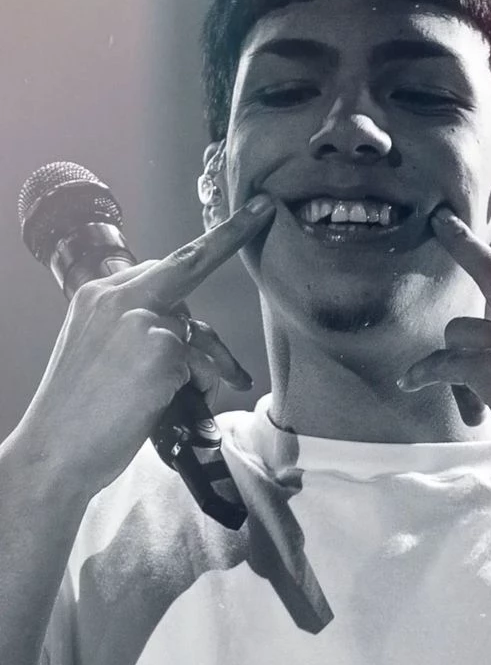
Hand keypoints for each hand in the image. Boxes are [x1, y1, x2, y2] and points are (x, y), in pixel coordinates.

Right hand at [17, 194, 274, 495]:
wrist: (54, 453)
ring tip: (218, 386)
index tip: (250, 212)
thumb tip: (192, 333)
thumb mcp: (102, 353)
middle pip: (187, 268)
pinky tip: (170, 406)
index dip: (212, 239)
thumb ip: (141, 328)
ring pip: (198, 332)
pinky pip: (201, 367)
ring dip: (213, 363)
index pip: (163, 263)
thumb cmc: (81, 412)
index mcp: (100, 294)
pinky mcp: (160, 351)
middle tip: (262, 213)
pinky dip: (198, 389)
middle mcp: (118, 297)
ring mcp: (140, 321)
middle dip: (230, 239)